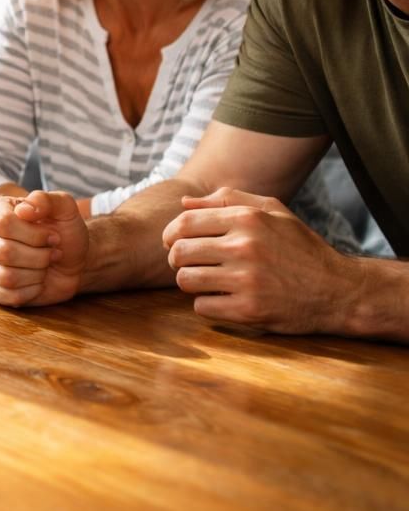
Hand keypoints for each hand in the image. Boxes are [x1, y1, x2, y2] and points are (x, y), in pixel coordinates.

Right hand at [0, 190, 82, 306]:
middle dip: (38, 256)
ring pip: (6, 276)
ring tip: (44, 266)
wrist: (72, 261)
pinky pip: (7, 295)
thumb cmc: (65, 232)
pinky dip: (31, 291)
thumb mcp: (65, 209)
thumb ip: (47, 201)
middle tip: (52, 253)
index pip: (3, 224)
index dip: (34, 235)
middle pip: (4, 252)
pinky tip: (37, 281)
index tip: (52, 236)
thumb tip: (24, 210)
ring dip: (36, 274)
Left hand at [163, 187, 354, 333]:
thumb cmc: (301, 248)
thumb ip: (229, 200)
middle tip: (189, 264)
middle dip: (177, 259)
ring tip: (206, 281)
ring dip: (190, 282)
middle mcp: (245, 247)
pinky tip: (223, 299)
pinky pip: (201, 307)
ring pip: (185, 280)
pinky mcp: (249, 310)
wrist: (339, 290)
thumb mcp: (274, 212)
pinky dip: (207, 305)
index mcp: (248, 220)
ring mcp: (246, 280)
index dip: (170, 234)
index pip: (184, 223)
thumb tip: (184, 203)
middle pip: (179, 252)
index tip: (174, 243)